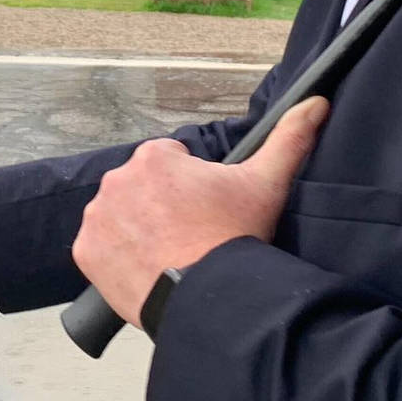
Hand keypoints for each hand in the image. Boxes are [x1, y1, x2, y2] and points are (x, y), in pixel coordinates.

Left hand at [73, 97, 327, 326]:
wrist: (210, 298)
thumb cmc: (234, 238)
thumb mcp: (268, 183)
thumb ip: (290, 137)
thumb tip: (315, 102)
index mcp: (155, 158)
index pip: (169, 163)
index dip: (191, 187)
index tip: (205, 211)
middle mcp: (117, 180)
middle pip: (141, 189)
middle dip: (161, 207)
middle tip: (190, 235)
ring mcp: (98, 217)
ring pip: (119, 216)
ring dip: (137, 229)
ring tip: (169, 255)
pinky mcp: (86, 252)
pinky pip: (99, 248)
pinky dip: (116, 257)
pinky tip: (146, 268)